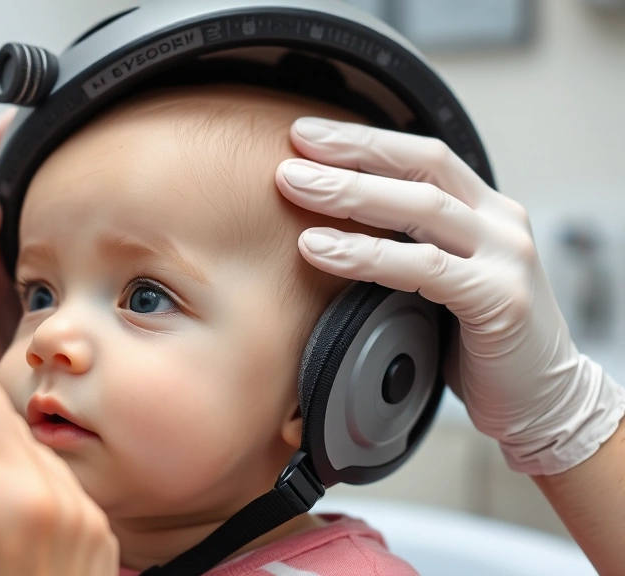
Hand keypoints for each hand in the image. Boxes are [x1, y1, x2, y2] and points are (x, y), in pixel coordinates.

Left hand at [276, 117, 624, 475]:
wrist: (541, 401)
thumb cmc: (479, 341)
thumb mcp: (444, 279)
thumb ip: (408, 246)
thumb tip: (329, 227)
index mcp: (485, 210)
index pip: (422, 155)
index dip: (364, 140)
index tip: (307, 133)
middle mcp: (500, 222)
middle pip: (421, 166)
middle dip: (352, 153)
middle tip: (292, 151)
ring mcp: (506, 257)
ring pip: (421, 209)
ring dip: (351, 195)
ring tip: (295, 188)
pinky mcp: (501, 299)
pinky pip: (423, 267)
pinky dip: (365, 255)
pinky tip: (319, 248)